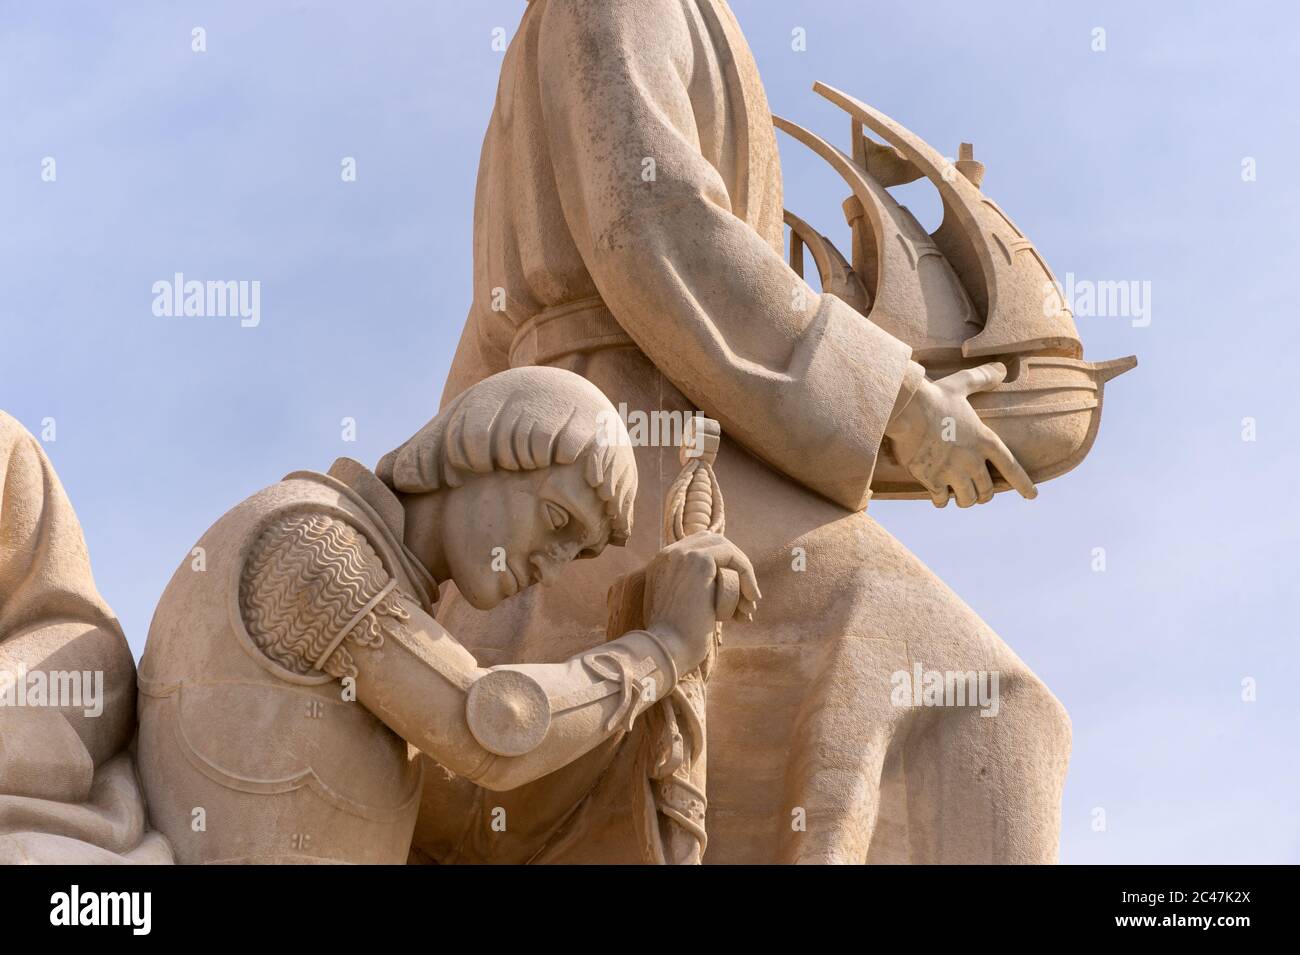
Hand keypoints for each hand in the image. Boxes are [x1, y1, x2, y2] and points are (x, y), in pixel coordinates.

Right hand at [643, 532, 759, 669]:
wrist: (667, 650)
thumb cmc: (675, 640)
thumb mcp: (682, 610)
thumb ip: (694, 592)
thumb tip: (722, 591)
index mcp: (661, 564)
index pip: (697, 548)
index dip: (721, 565)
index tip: (736, 595)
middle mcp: (668, 554)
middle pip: (712, 542)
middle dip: (734, 565)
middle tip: (746, 595)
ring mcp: (681, 554)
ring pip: (724, 547)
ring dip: (743, 571)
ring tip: (751, 601)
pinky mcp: (698, 561)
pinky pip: (732, 557)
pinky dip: (747, 574)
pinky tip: (752, 596)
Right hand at [885, 362, 1036, 507]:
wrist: (907, 410)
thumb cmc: (935, 396)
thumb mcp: (962, 383)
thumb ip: (983, 378)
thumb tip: (1003, 368)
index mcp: (984, 440)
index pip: (1011, 467)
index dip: (1023, 484)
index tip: (1032, 495)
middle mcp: (972, 461)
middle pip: (987, 490)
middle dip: (984, 494)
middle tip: (978, 493)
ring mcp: (952, 472)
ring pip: (967, 499)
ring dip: (964, 499)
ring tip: (959, 496)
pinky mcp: (932, 480)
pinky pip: (941, 500)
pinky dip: (941, 500)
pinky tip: (938, 496)